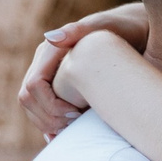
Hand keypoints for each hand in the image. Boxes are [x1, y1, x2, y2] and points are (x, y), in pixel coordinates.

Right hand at [18, 5, 148, 138]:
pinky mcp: (55, 87)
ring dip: (47, 122)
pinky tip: (65, 133)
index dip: (51, 105)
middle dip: (47, 117)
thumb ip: (78, 30)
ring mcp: (47, 75)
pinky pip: (42, 109)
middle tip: (74, 125)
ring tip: (72, 128)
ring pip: (32, 107)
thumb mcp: (104, 28)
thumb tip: (50, 38)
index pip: (33, 86)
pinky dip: (50, 124)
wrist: (134, 32)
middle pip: (27, 98)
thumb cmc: (123, 29)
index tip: (77, 113)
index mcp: (49, 51)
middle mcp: (43, 63)